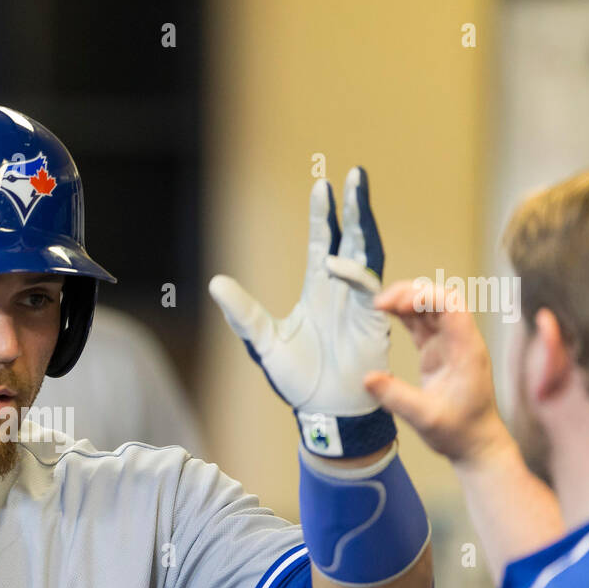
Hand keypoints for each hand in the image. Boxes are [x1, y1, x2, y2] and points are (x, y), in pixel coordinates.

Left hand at [208, 167, 394, 457]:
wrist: (324, 411)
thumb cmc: (298, 379)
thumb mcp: (262, 341)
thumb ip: (243, 312)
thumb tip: (216, 283)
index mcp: (318, 290)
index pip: (322, 243)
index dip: (323, 215)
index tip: (323, 186)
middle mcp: (341, 291)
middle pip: (350, 239)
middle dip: (353, 207)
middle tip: (355, 175)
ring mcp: (359, 304)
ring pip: (366, 255)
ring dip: (364, 225)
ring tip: (360, 194)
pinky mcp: (372, 322)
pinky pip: (367, 290)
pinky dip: (354, 275)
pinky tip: (337, 261)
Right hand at [364, 279, 513, 464]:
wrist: (476, 444)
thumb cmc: (459, 432)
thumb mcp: (426, 418)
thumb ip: (397, 397)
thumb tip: (367, 378)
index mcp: (466, 350)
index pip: (450, 304)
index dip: (422, 296)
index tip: (393, 306)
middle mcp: (460, 341)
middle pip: (438, 298)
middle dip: (408, 293)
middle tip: (378, 304)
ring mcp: (449, 344)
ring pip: (428, 308)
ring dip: (405, 301)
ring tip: (377, 305)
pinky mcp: (438, 351)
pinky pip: (421, 323)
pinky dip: (404, 315)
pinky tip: (385, 314)